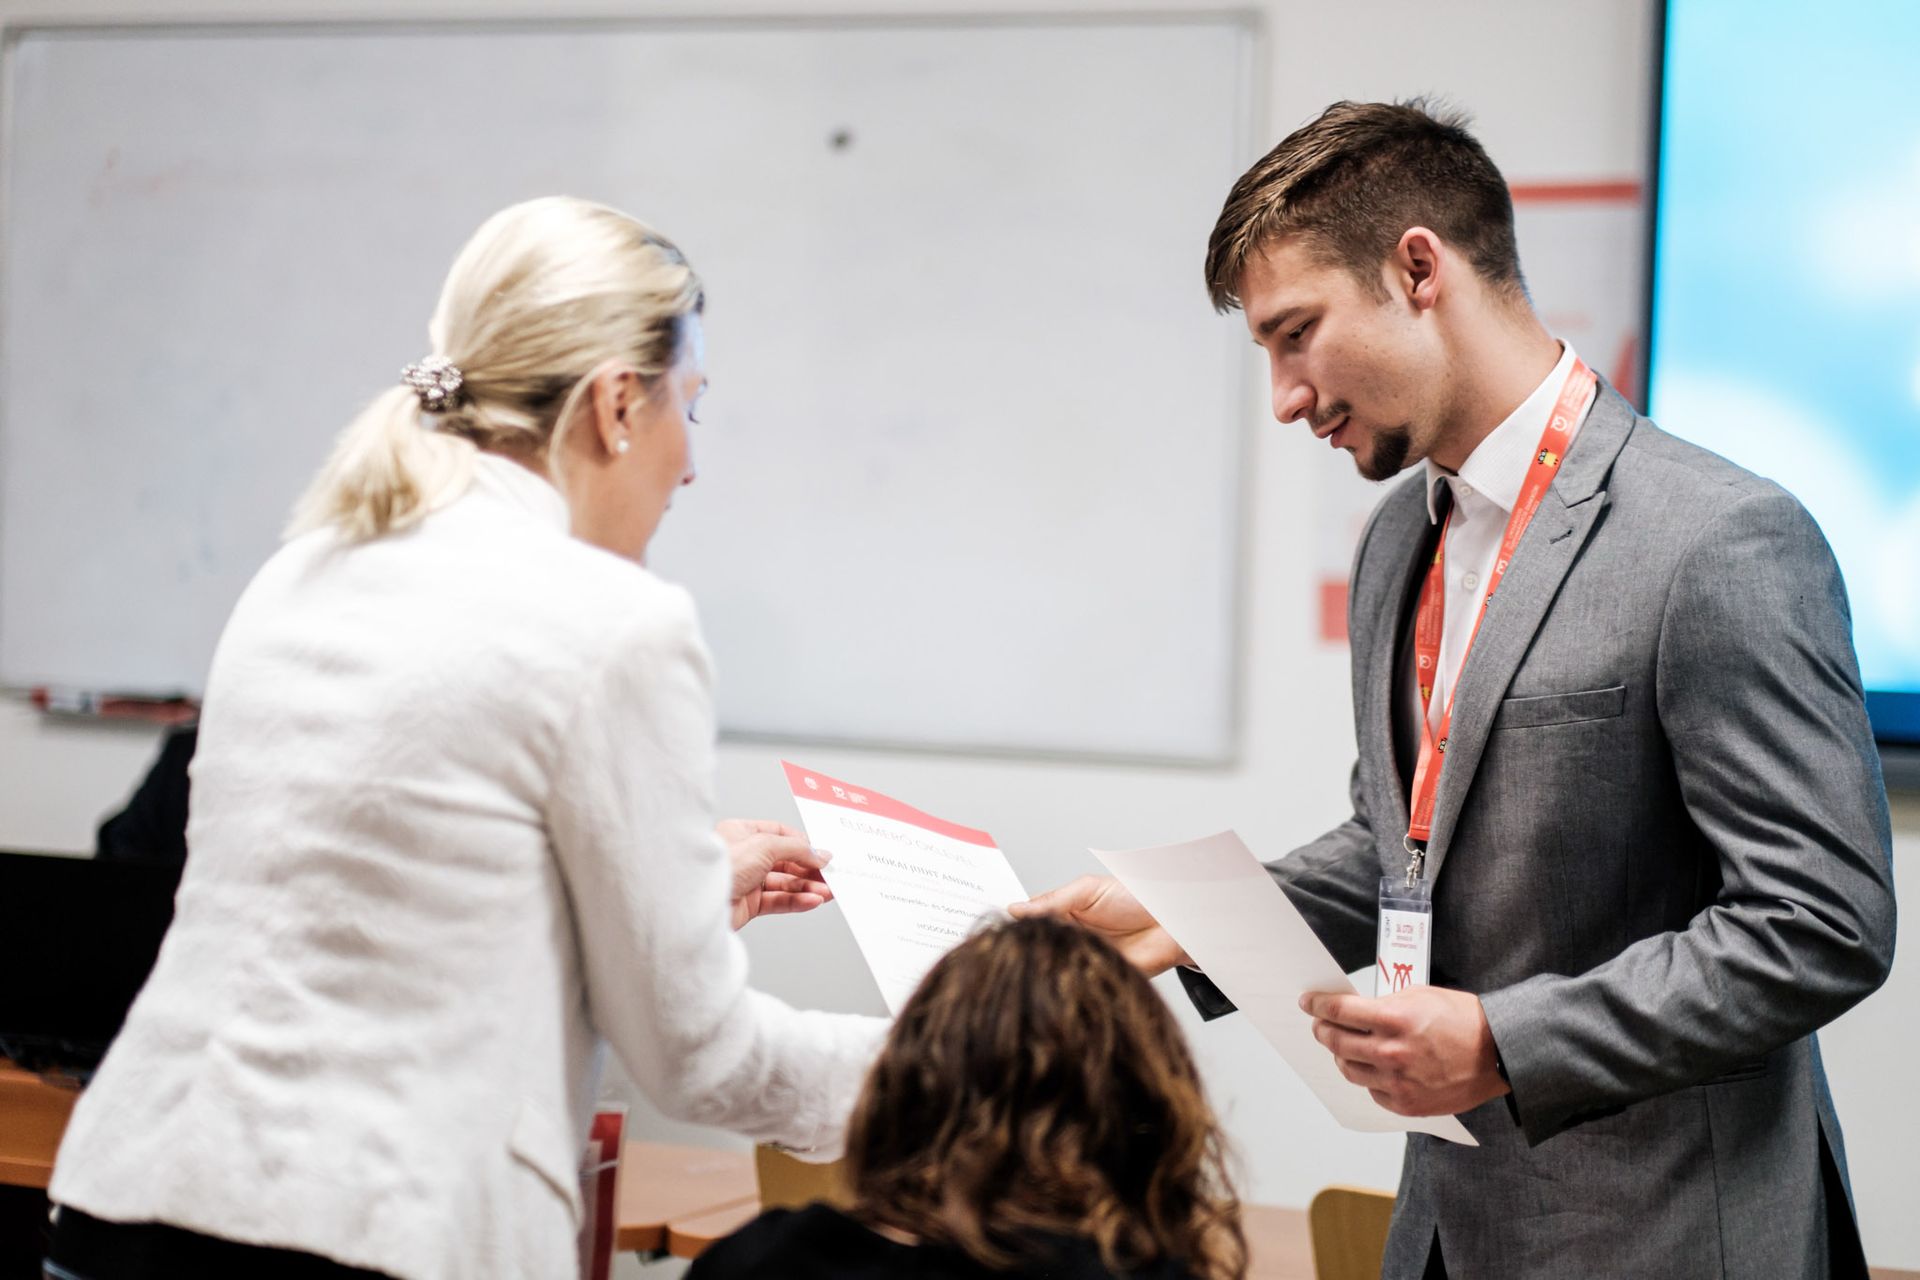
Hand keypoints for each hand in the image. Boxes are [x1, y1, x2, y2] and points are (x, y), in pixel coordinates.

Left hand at [717, 819, 831, 930]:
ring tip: (827, 892)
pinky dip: (797, 901)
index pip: (779, 834)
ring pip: (784, 883)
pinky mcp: (748, 905)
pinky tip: (812, 901)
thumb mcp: (765, 845)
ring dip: (807, 888)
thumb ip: (797, 849)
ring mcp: (746, 881)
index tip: (821, 854)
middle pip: (785, 861)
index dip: (802, 844)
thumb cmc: (720, 867)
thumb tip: (820, 854)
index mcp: (742, 833)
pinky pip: (778, 901)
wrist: (696, 904)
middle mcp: (744, 856)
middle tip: (830, 876)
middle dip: (809, 870)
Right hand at [1008, 874, 1190, 976]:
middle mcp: (1065, 939)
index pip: (1025, 921)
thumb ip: (1052, 901)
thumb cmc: (1134, 898)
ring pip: (1046, 968)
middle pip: (1032, 948)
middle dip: (1015, 950)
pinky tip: (1046, 980)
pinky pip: (1069, 986)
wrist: (1173, 922)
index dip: (1007, 925)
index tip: (985, 927)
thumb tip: (1015, 910)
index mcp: (1059, 913)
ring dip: (1035, 967)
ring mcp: (1076, 961)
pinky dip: (1057, 986)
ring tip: (1018, 964)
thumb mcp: (1087, 890)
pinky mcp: (1092, 981)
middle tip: (994, 951)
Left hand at [1301, 986, 1509, 1116]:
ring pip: (1349, 1069)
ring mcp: (1398, 1082)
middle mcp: (1391, 1052)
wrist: (1498, 1053)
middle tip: (1319, 1024)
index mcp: (1394, 1019)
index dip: (1317, 1005)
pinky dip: (1368, 1078)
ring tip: (1344, 1046)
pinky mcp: (1407, 1104)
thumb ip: (1384, 1004)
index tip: (1308, 1002)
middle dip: (1322, 1030)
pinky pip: (1372, 1091)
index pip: (1339, 1011)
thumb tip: (1354, 1010)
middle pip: (1336, 1042)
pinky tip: (1374, 1067)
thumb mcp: (1419, 996)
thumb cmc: (1463, 1020)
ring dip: (1341, 1055)